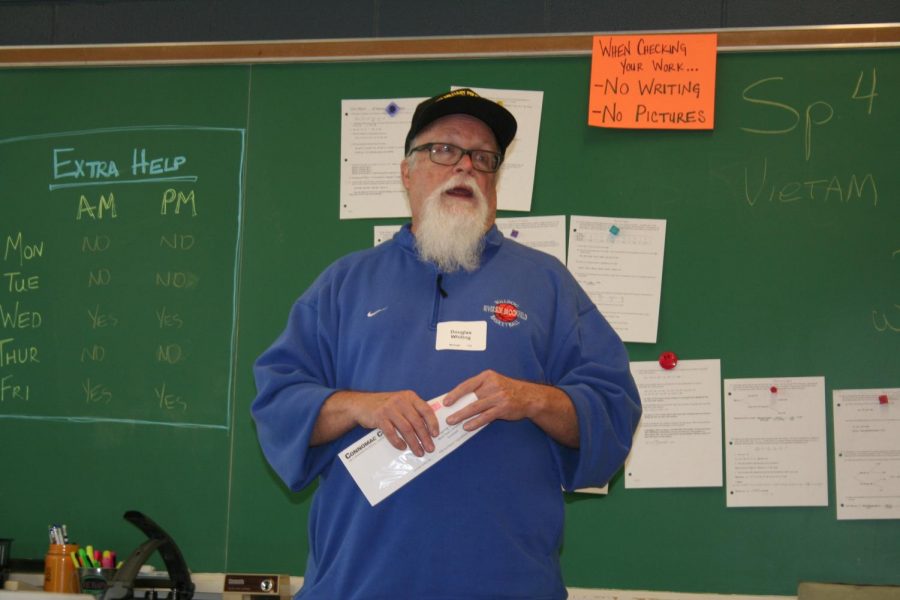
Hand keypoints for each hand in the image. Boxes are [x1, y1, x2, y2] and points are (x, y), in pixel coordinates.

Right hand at [355, 390, 439, 456]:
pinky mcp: (379, 417)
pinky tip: (403, 447)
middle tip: (430, 448)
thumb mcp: (401, 403)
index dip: (432, 423)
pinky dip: (398, 442)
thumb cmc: (385, 405)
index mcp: (409, 397)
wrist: (361, 404)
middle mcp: (400, 401)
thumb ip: (413, 411)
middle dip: (424, 437)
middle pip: (416, 422)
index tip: (436, 435)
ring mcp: (389, 409)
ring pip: (406, 429)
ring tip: (419, 452)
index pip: (426, 409)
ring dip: (414, 442)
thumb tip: (428, 430)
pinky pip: (391, 432)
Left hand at [443, 370, 579, 446]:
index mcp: (488, 376)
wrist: (530, 397)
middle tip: (446, 416)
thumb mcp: (494, 383)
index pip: (467, 384)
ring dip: (462, 416)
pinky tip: (467, 426)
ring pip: (476, 407)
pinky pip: (486, 416)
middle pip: (470, 398)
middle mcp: (493, 385)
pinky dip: (475, 422)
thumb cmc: (508, 390)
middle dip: (457, 408)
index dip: (455, 393)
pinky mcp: (503, 408)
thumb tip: (459, 401)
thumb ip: (479, 389)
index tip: (445, 402)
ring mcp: (499, 397)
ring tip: (453, 422)